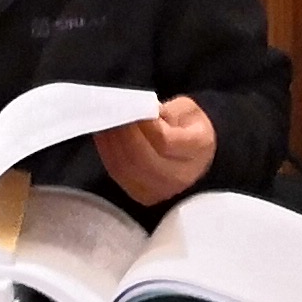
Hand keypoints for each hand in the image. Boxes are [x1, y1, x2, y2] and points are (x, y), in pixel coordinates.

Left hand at [92, 97, 218, 203]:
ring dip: (110, 143)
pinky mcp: (143, 195)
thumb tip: (140, 112)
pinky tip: (104, 136)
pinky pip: (118, 174)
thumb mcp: (186, 108)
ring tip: (104, 122)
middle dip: (121, 135)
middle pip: (141, 159)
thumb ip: (166, 110)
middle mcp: (181, 175)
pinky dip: (107, 153)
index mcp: (198, 148)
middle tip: (110, 113)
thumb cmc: (190, 127)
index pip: (163, 141)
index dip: (141, 125)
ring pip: (126, 169)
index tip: (128, 107)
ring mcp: (162, 190)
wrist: (197, 154)